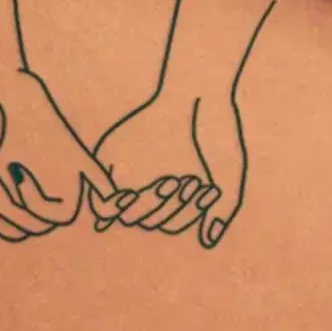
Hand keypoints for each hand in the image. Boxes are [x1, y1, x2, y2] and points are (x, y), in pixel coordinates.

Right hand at [0, 68, 125, 265]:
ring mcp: (65, 178)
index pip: (16, 232)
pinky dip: (108, 199)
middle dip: (6, 208)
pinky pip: (102, 187)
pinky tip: (115, 202)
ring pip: (58, 219)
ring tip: (12, 169)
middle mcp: (45, 193)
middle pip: (34, 229)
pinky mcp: (81, 158)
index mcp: (20, 200)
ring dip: (29, 201)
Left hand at [89, 97, 224, 244]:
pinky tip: (131, 193)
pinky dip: (114, 206)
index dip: (185, 215)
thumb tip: (208, 240)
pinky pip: (103, 202)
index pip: (171, 224)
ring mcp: (128, 178)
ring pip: (128, 217)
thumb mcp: (228, 173)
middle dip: (170, 208)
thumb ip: (223, 209)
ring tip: (170, 181)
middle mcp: (149, 190)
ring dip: (148, 207)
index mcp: (174, 197)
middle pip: (150, 222)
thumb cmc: (216, 131)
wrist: (195, 90)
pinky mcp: (109, 165)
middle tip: (186, 180)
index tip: (203, 188)